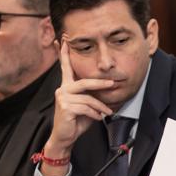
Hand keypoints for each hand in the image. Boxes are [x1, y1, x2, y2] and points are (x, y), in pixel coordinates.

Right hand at [42, 40, 115, 172]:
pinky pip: (86, 107)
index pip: (65, 67)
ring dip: (100, 106)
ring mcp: (62, 97)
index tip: (64, 39)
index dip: (64, 53)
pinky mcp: (65, 107)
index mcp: (67, 86)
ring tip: (106, 112)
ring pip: (88, 98)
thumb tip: (107, 88)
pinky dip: (95, 113)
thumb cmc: (77, 121)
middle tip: (113, 84)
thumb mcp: (86, 105)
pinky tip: (97, 118)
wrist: (65, 137)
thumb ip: (92, 95)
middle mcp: (62, 89)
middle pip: (84, 82)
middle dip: (100, 83)